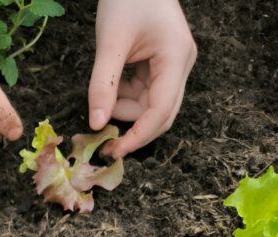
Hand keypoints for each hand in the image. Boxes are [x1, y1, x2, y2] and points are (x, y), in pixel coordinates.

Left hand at [89, 0, 196, 158]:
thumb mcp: (110, 42)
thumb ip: (102, 85)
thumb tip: (96, 124)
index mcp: (176, 58)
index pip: (160, 111)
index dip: (138, 136)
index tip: (114, 151)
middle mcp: (181, 65)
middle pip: (161, 115)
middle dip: (133, 129)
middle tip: (104, 142)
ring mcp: (174, 65)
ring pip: (151, 107)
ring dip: (126, 111)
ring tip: (104, 96)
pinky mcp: (162, 65)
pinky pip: (145, 94)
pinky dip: (126, 98)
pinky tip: (112, 87)